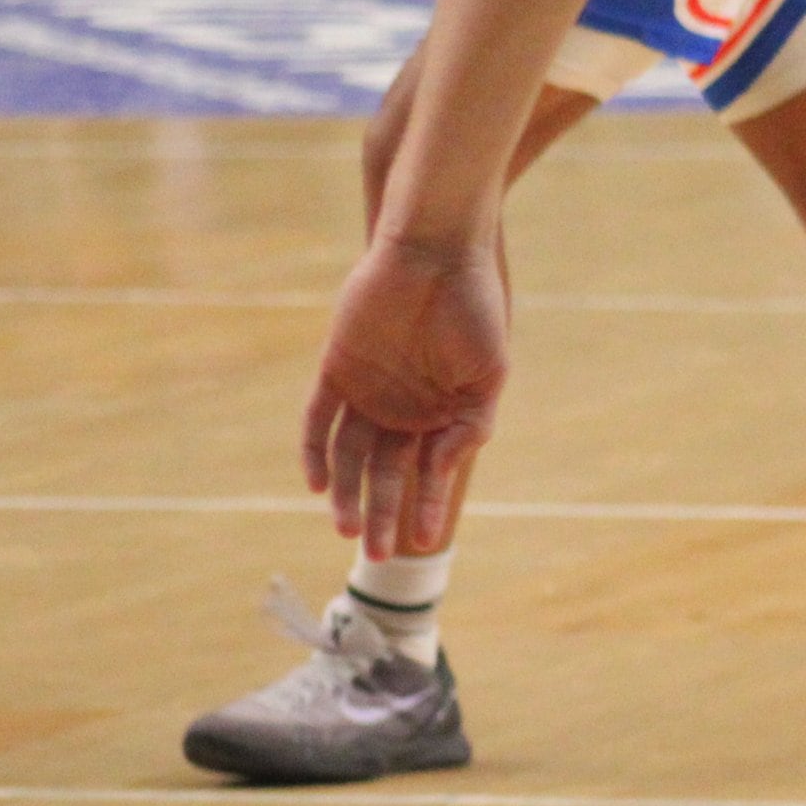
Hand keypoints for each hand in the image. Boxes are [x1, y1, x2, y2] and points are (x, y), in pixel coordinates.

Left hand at [302, 235, 510, 558]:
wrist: (436, 253)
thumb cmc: (472, 307)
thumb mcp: (490, 374)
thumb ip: (471, 425)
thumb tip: (442, 469)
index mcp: (438, 411)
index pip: (426, 470)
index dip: (423, 505)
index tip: (421, 540)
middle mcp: (399, 408)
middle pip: (383, 472)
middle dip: (381, 512)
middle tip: (378, 552)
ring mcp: (364, 392)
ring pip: (348, 457)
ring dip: (347, 494)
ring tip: (348, 529)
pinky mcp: (334, 372)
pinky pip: (318, 422)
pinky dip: (316, 453)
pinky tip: (320, 484)